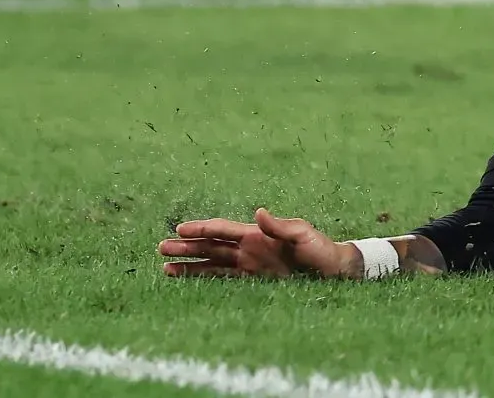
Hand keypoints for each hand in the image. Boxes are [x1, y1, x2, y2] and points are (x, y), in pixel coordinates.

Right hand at [160, 208, 357, 278]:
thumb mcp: (303, 235)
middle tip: (161, 247)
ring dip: (190, 264)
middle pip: (211, 246)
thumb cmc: (320, 250)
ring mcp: (248, 264)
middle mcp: (249, 248)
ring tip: (165, 267)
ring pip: (212, 263)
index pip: (223, 230)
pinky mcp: (252, 280)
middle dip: (187, 246)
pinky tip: (188, 281)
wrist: (332, 272)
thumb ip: (280, 226)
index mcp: (258, 234)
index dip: (202, 228)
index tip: (180, 228)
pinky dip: (204, 278)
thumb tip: (258, 212)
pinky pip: (222, 279)